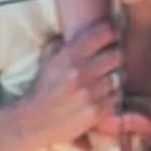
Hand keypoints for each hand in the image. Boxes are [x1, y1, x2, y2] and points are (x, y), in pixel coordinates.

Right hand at [4, 21, 150, 150]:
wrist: (32, 123)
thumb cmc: (42, 90)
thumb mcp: (46, 61)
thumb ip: (61, 43)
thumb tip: (76, 28)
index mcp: (68, 56)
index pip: (103, 33)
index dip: (111, 33)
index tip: (111, 37)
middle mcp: (79, 73)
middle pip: (117, 56)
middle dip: (115, 59)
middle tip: (109, 63)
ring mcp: (89, 93)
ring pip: (118, 78)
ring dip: (114, 81)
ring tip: (103, 83)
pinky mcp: (95, 112)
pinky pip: (116, 98)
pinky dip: (111, 99)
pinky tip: (101, 100)